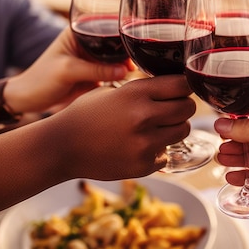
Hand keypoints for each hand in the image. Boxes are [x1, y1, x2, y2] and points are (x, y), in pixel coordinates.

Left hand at [6, 27, 134, 113]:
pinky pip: (113, 74)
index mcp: (79, 32)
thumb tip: (124, 70)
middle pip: (115, 44)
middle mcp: (88, 43)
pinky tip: (128, 81)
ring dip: (125, 65)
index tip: (133, 45)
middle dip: (126, 52)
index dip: (121, 35)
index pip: (107, 28)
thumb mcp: (68, 71)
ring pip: (116, 59)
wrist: (27, 100)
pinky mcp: (95, 75)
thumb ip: (96, 70)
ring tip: (133, 73)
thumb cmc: (41, 79)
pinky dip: (120, 77)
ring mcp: (92, 60)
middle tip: (135, 64)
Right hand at [51, 75, 195, 179]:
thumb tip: (176, 86)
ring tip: (157, 128)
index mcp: (136, 92)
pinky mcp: (143, 165)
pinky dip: (158, 151)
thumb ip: (144, 89)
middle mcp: (144, 116)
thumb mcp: (114, 91)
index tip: (181, 89)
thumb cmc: (86, 114)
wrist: (61, 147)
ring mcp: (145, 143)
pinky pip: (166, 154)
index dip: (184, 86)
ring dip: (175, 128)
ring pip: (183, 131)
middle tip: (172, 110)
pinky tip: (140, 146)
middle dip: (183, 107)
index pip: (182, 84)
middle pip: (188, 108)